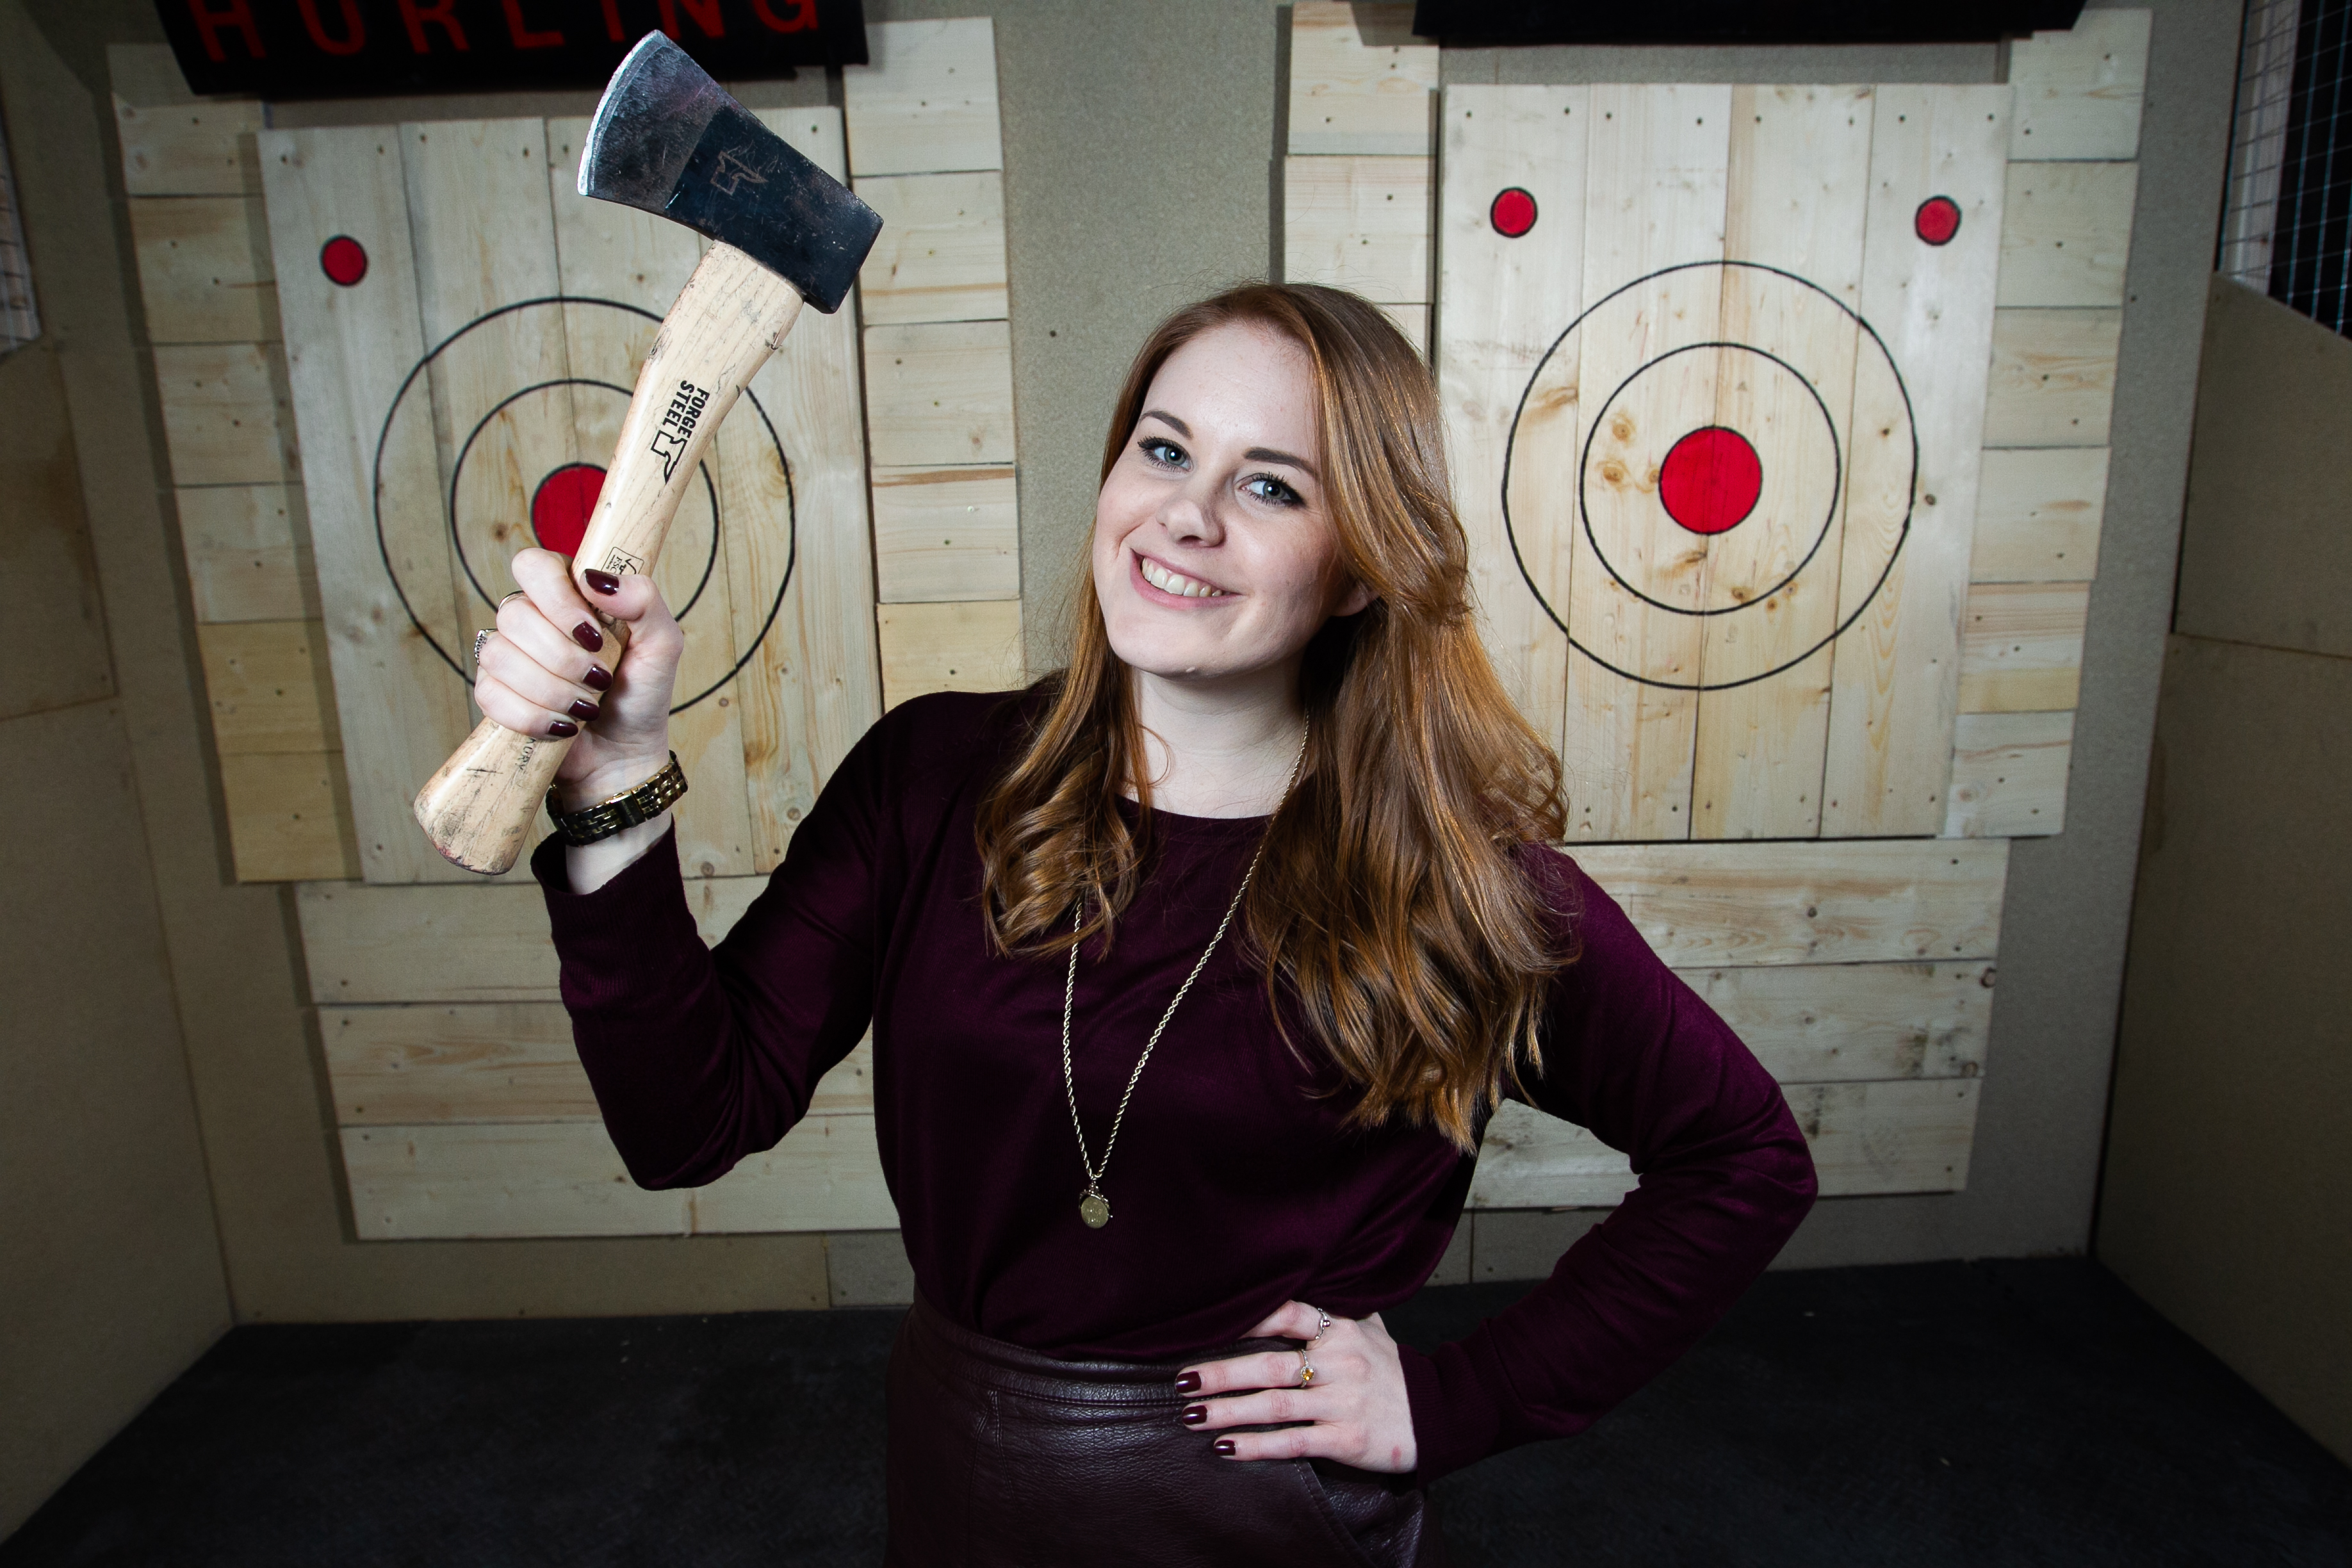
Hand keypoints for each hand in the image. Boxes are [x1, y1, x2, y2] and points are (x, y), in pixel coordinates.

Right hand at [474, 549, 682, 803]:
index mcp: (568, 592)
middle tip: (599, 679)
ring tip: (585, 706)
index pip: (533, 565)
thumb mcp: (662, 644)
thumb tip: (594, 578)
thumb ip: (643, 600)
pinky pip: (491, 695)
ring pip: (500, 656)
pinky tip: (562, 725)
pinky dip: (535, 717)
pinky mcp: (493, 693)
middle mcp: (531, 616)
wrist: (624, 753)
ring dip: (553, 690)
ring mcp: (507, 654)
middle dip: (564, 658)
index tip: (592, 634)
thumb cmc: (642, 693)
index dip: (557, 599)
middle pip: (515, 615)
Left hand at [1175, 1301, 1417, 1473]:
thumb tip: (1315, 1280)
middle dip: (1221, 1373)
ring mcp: (1343, 1402)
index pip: (1290, 1314)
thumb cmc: (1396, 1373)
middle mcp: (1341, 1363)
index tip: (1211, 1320)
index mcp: (1341, 1331)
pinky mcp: (1346, 1439)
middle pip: (1270, 1366)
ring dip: (1227, 1412)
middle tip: (1183, 1381)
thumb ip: (1340, 1313)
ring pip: (1274, 1406)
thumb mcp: (1373, 1333)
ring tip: (1192, 1415)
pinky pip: (1292, 1443)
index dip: (1251, 1317)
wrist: (1439, 1417)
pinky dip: (1255, 1447)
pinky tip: (1226, 1448)